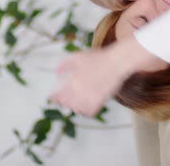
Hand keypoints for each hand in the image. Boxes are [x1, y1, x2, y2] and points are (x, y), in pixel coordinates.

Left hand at [50, 37, 167, 115]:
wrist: (116, 63)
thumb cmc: (98, 58)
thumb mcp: (78, 57)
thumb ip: (65, 64)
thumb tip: (56, 73)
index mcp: (73, 81)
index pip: (59, 95)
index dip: (54, 97)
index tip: (53, 97)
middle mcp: (80, 92)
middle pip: (67, 104)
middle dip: (64, 102)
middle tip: (64, 99)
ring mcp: (91, 97)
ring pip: (78, 109)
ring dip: (74, 106)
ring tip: (74, 103)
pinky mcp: (101, 101)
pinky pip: (90, 112)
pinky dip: (86, 111)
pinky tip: (86, 106)